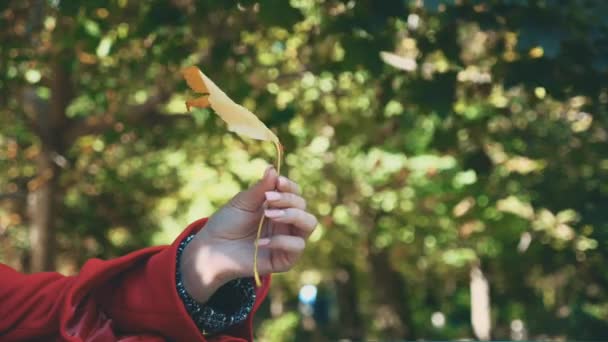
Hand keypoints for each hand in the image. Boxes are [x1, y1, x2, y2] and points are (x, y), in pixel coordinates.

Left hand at [180, 166, 316, 302]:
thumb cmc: (226, 224)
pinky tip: (261, 241)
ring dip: (292, 215)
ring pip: (309, 224)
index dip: (290, 186)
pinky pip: (297, 246)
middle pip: (303, 206)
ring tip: (269, 215)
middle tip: (268, 199)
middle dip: (288, 199)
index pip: (295, 193)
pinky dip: (281, 240)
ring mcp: (287, 240)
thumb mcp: (242, 202)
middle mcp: (286, 223)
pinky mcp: (285, 259)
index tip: (278, 181)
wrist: (212, 250)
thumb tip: (273, 169)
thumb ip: (260, 188)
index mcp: (277, 207)